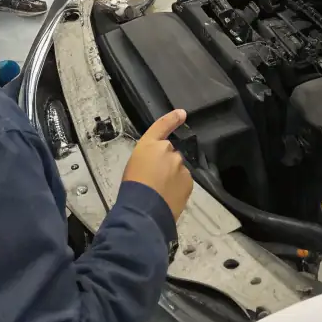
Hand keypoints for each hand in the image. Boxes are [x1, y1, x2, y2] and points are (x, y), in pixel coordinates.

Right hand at [122, 110, 192, 224]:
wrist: (144, 208)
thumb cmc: (133, 187)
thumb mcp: (135, 165)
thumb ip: (149, 158)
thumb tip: (156, 165)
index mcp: (149, 145)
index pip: (162, 126)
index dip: (172, 119)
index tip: (182, 113)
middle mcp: (167, 150)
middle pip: (170, 153)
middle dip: (166, 163)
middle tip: (156, 179)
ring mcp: (179, 165)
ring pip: (178, 168)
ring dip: (172, 176)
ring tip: (160, 191)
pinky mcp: (188, 180)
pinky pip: (184, 180)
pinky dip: (178, 186)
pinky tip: (168, 196)